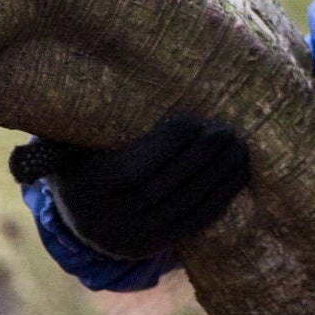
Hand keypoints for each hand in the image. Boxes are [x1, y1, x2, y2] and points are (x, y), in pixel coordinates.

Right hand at [8, 116, 249, 259]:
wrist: (77, 214)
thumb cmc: (82, 157)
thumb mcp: (73, 138)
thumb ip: (88, 116)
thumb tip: (112, 66)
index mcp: (87, 190)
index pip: (135, 170)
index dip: (169, 143)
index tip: (194, 120)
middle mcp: (108, 221)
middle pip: (166, 187)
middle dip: (203, 156)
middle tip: (227, 130)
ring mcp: (133, 240)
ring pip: (186, 205)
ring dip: (220, 175)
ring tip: (240, 147)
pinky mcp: (155, 247)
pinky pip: (194, 222)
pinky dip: (221, 197)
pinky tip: (239, 173)